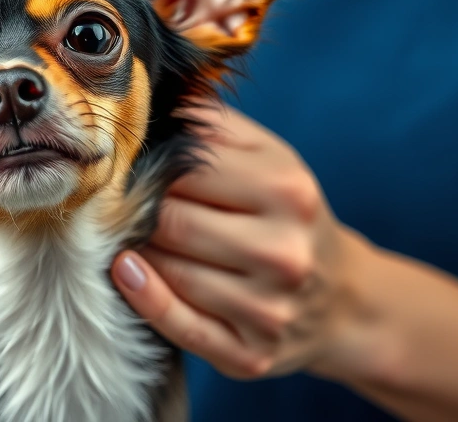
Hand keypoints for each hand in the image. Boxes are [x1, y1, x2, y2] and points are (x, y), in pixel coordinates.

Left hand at [112, 104, 363, 378]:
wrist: (343, 299)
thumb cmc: (289, 216)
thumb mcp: (271, 158)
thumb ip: (213, 127)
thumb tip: (151, 102)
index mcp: (288, 192)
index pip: (185, 171)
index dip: (145, 166)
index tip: (124, 166)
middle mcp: (283, 253)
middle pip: (172, 223)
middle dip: (136, 210)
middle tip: (114, 202)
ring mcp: (268, 309)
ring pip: (170, 271)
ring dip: (138, 250)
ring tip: (127, 234)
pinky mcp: (250, 355)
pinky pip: (179, 326)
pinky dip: (144, 297)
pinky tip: (125, 271)